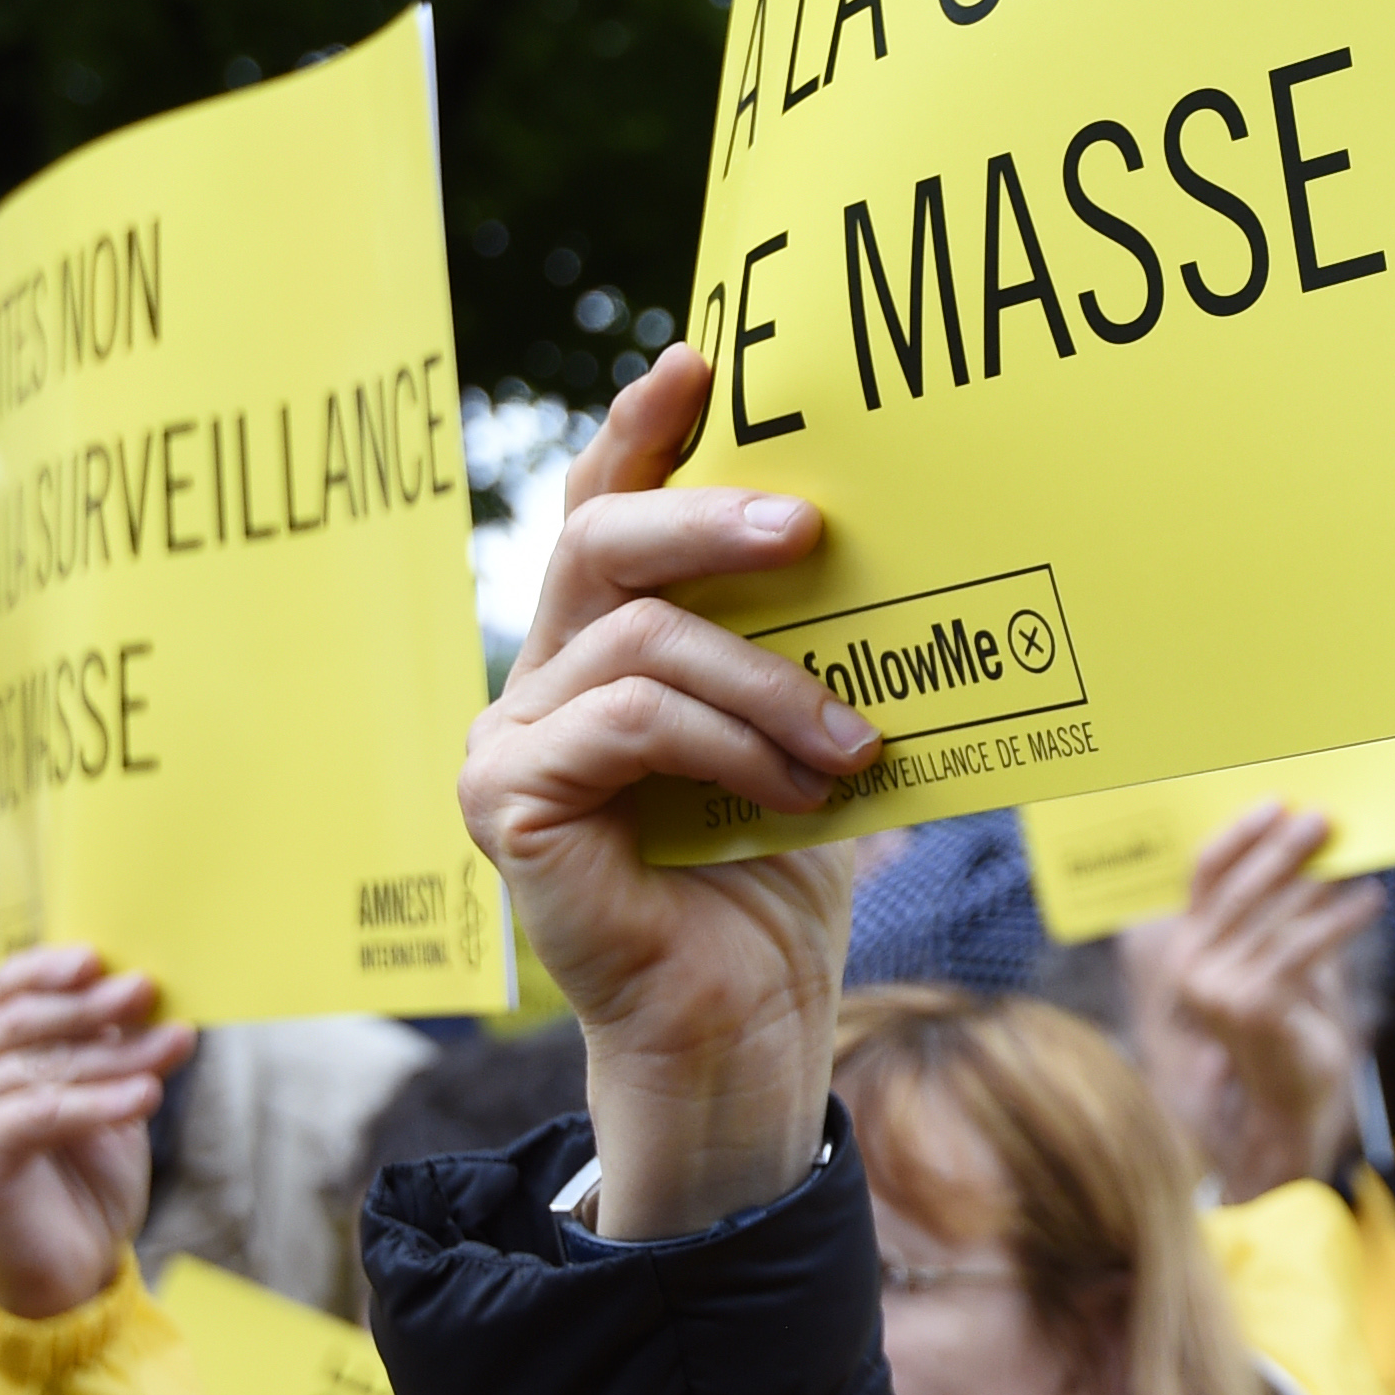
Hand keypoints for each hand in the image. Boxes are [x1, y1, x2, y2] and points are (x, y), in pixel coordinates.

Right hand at [0, 944, 191, 1319]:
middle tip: (148, 989)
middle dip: (94, 1006)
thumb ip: (109, 1048)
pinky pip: (40, 1114)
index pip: (8, 991)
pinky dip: (96, 1103)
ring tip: (176, 1045)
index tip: (100, 958)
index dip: (50, 970)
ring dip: (117, 1055)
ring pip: (43, 1068)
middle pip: (27, 1022)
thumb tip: (148, 989)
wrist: (64, 1274)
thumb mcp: (104, 1099)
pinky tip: (144, 1096)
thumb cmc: (82, 1183)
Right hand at [468, 348, 880, 1237]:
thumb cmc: (777, 889)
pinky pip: (628, 722)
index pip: (605, 515)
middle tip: (812, 527)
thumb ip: (800, 649)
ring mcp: (509, 746)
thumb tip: (885, 538)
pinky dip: (728, 744)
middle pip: (602, 546)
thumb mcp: (800, 741)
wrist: (744, 1033)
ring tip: (849, 749)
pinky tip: (796, 793)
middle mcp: (536, 688)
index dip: (644, 435)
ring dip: (767, 685)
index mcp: (598, 655)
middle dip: (708, 519)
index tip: (702, 362)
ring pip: (641, 643)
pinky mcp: (510, 806)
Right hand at [1124, 801, 1381, 1197]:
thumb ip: (1280, 912)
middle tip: (1322, 820)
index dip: (1238, 836)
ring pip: (1275, 915)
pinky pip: (1306, 946)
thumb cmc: (1291, 1025)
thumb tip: (1316, 846)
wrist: (1291, 1102)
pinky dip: (1343, 918)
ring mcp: (1218, 990)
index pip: (1203, 875)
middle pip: (1239, 888)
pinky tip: (1372, 900)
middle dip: (1283, 849)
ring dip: (1319, 880)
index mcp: (1187, 949)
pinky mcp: (1254, 1007)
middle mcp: (1192, 968)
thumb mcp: (1278, 960)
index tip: (1275, 804)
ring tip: (1352, 854)